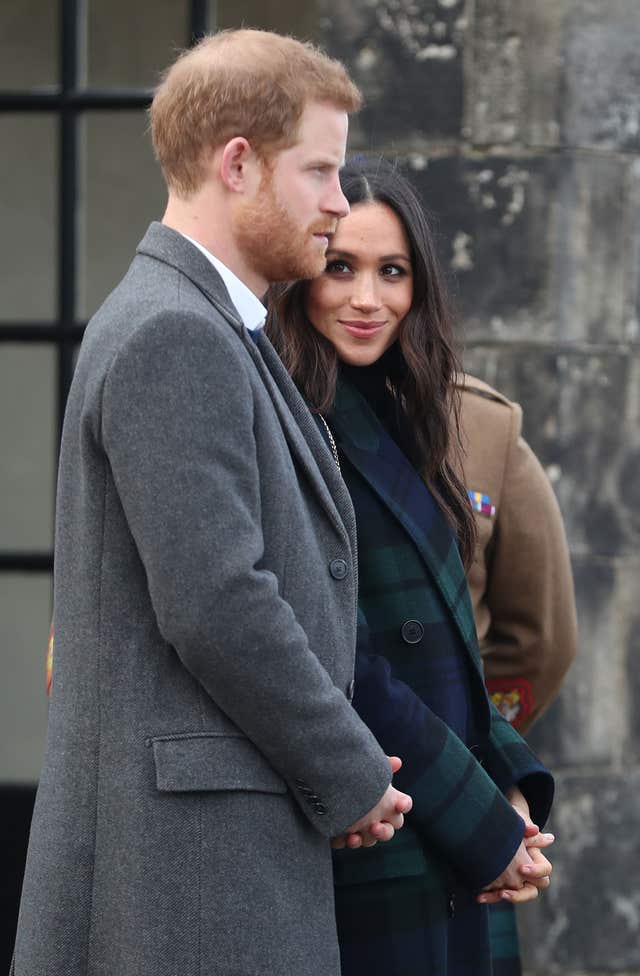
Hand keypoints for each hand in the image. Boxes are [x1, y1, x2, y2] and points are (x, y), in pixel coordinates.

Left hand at [331, 757, 411, 849]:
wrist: (323, 780)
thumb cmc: (352, 773)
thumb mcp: (366, 767)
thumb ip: (382, 764)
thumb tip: (397, 762)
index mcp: (388, 801)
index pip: (403, 805)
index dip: (404, 804)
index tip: (400, 804)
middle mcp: (377, 818)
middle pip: (388, 831)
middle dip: (383, 832)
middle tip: (374, 827)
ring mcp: (361, 829)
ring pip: (369, 841)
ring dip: (363, 840)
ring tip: (353, 837)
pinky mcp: (342, 834)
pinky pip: (345, 842)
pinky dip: (343, 840)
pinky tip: (341, 837)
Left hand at [477, 785, 553, 903]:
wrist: (497, 823)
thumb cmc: (512, 820)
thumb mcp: (518, 822)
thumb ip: (527, 829)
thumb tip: (544, 834)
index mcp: (536, 859)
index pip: (545, 871)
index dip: (535, 871)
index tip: (521, 868)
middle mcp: (528, 873)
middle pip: (531, 891)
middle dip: (519, 895)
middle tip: (504, 892)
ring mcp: (514, 879)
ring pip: (515, 896)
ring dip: (501, 897)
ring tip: (487, 895)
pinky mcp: (501, 882)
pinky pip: (498, 894)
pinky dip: (489, 896)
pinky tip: (478, 896)